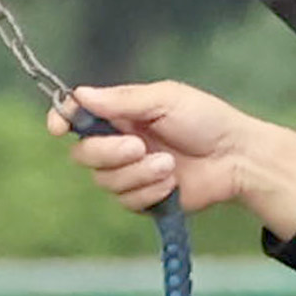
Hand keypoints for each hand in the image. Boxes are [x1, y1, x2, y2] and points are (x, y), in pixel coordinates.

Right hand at [52, 77, 295, 239]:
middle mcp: (119, 143)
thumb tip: (79, 94)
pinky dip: (148, 192)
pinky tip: (172, 184)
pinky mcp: (143, 198)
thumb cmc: (206, 120)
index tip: (59, 128)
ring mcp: (130, 173)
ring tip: (169, 165)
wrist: (237, 158)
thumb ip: (122, 100)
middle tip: (139, 146)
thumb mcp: (166, 99)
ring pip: (104, 181)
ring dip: (137, 174)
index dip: (62, 121)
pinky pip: (126, 201)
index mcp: (121, 114)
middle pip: (84, 154)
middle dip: (108, 152)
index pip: (78, 117)